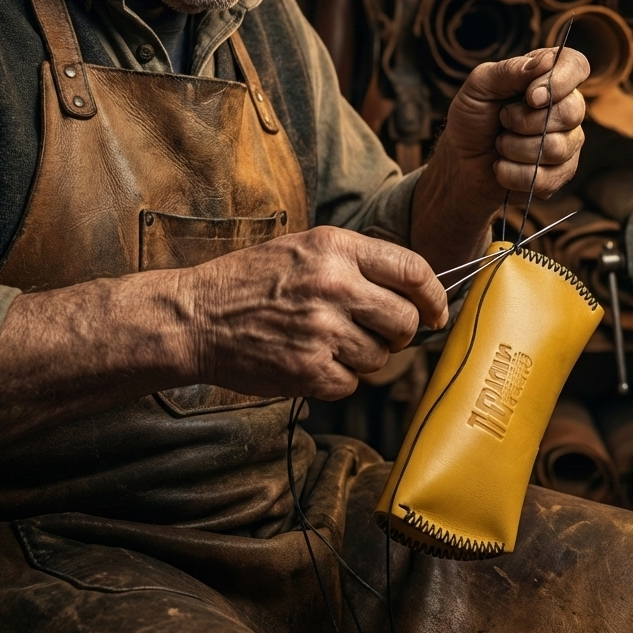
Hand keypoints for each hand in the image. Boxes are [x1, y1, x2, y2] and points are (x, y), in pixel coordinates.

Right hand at [185, 227, 447, 400]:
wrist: (195, 317)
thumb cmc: (251, 282)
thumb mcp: (305, 248)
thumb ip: (358, 262)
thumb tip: (414, 291)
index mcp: (336, 248)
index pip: (414, 270)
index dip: (435, 296)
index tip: (436, 312)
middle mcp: (334, 286)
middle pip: (405, 320)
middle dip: (399, 332)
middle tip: (377, 332)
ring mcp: (322, 330)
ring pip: (380, 357)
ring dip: (363, 357)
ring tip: (327, 343)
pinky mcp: (309, 369)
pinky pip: (351, 383)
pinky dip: (336, 379)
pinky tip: (310, 361)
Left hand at [439, 45, 589, 209]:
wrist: (462, 163)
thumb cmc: (472, 119)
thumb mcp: (479, 86)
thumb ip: (510, 70)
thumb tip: (546, 61)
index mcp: (548, 77)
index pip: (576, 66)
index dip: (559, 81)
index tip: (530, 97)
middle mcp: (565, 107)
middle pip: (571, 112)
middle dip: (526, 121)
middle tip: (503, 121)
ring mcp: (568, 142)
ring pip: (557, 148)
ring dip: (514, 148)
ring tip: (500, 144)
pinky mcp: (561, 174)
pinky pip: (547, 178)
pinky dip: (514, 174)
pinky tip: (503, 166)